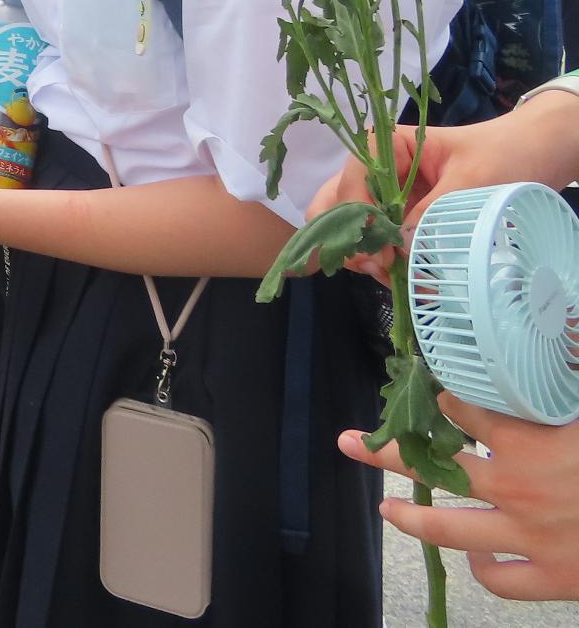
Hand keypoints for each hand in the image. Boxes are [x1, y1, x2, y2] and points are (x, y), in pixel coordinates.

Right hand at [303, 119, 564, 281]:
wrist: (535, 154)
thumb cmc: (504, 155)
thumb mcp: (471, 182)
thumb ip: (430, 214)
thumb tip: (397, 251)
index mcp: (383, 146)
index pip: (350, 185)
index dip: (358, 222)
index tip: (384, 256)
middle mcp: (374, 170)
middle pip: (333, 207)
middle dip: (346, 241)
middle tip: (377, 268)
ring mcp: (384, 196)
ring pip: (349, 229)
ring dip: (364, 257)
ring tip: (396, 278)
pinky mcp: (398, 217)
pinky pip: (375, 242)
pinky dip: (382, 264)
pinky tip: (404, 278)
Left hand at [339, 394, 578, 601]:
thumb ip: (565, 375)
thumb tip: (563, 325)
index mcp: (530, 442)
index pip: (461, 413)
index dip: (437, 399)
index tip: (420, 389)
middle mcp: (517, 489)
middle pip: (434, 466)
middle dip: (387, 451)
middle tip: (348, 442)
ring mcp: (529, 538)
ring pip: (450, 528)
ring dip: (412, 516)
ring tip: (385, 507)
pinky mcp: (552, 580)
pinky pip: (501, 581)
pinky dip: (482, 569)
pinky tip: (472, 557)